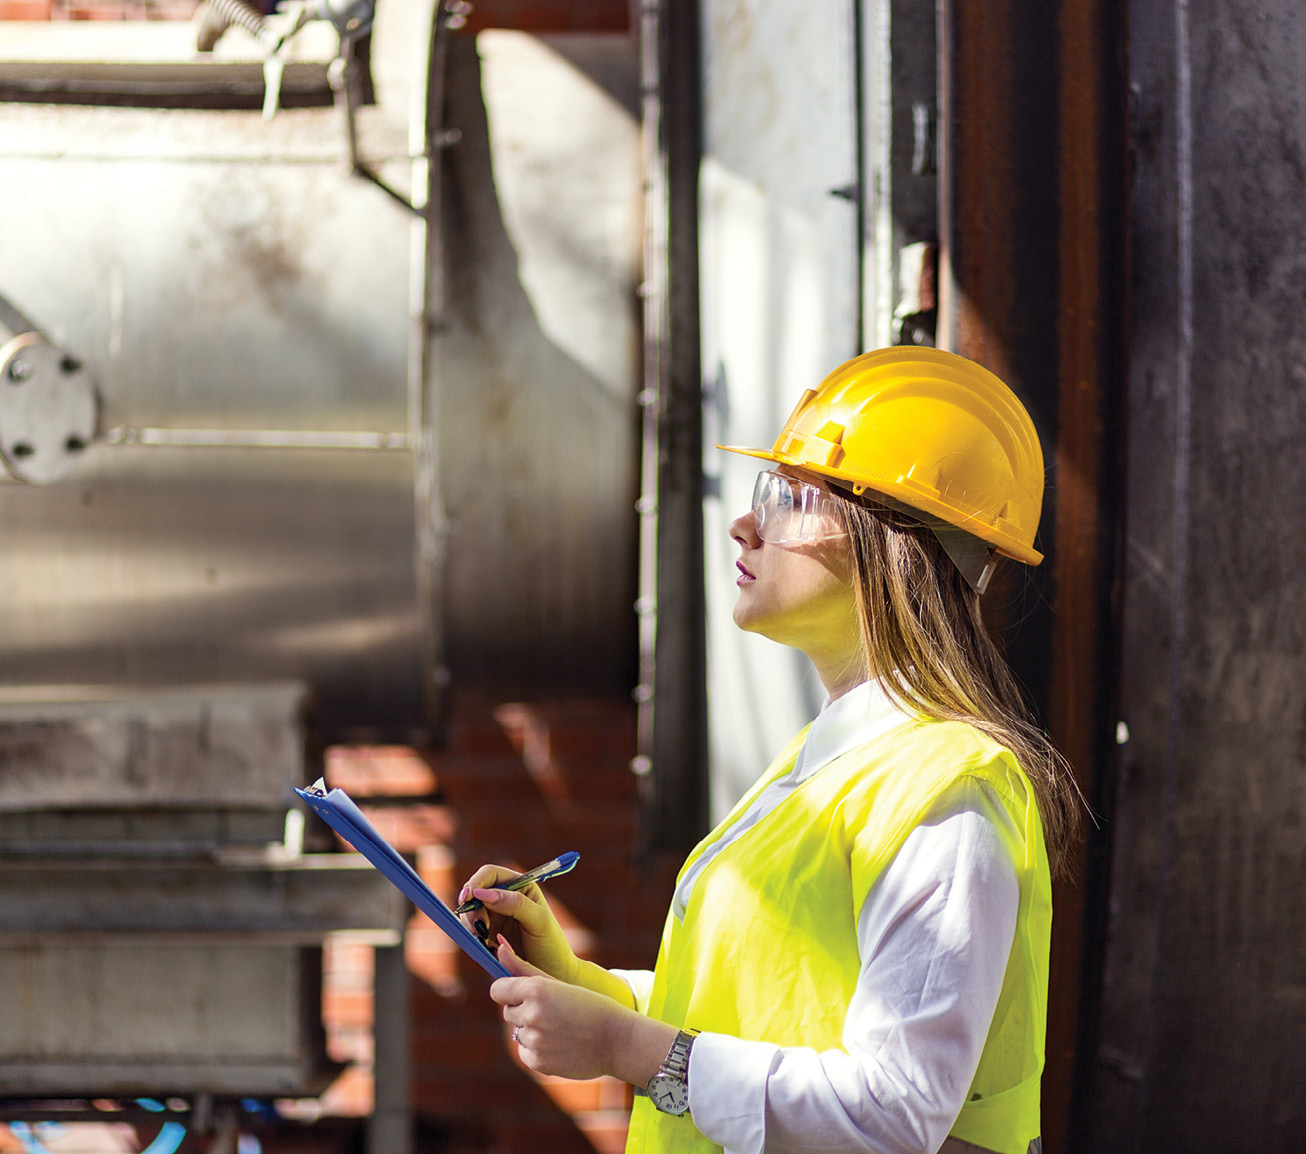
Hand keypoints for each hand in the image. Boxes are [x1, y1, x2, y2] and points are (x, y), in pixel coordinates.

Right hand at [458, 863, 578, 981]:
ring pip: (470, 913)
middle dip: (471, 908)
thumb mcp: (539, 921)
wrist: (555, 975)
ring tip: (484, 940)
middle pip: (475, 893)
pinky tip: (485, 947)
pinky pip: (472, 932)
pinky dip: (472, 937)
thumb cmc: (552, 945)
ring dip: (471, 924)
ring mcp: (495, 917)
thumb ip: (515, 904)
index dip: (476, 882)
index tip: (468, 897)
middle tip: (479, 926)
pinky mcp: (488, 936)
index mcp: (520, 887)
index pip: (491, 874)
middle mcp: (506, 898)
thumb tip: (484, 894)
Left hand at [492, 940, 675, 1084]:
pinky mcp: (537, 1062)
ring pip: (518, 1032)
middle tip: (553, 1011)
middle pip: (508, 1011)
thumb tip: (499, 946)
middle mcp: (531, 1014)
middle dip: (524, 1010)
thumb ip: (523, 967)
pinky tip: (560, 1044)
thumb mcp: (558, 982)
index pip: (497, 990)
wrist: (616, 1040)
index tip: (522, 993)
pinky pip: (525, 1051)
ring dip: (532, 1030)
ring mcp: (533, 1040)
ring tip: (561, 1028)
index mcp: (536, 989)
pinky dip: (537, 1049)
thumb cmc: (588, 1005)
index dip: (509, 991)